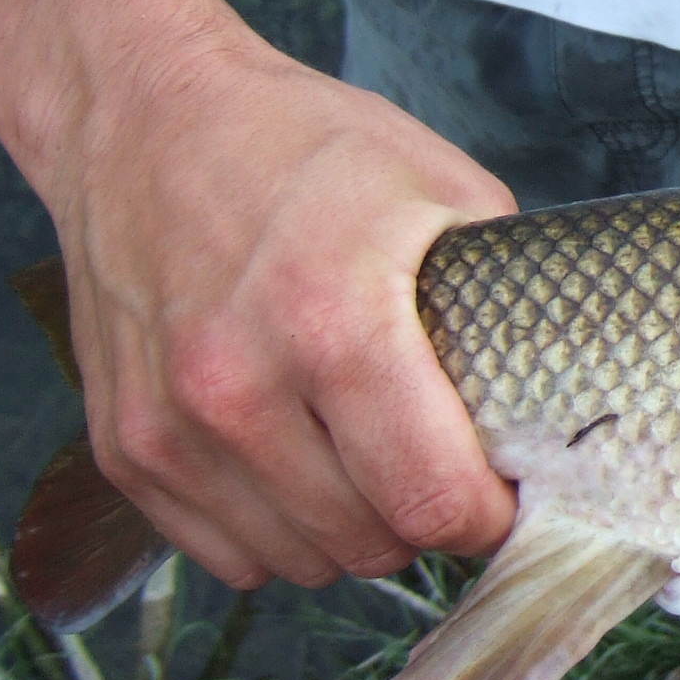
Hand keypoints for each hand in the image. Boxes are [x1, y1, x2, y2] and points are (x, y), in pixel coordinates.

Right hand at [46, 32, 518, 591]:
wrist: (139, 117)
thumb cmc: (301, 148)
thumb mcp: (439, 188)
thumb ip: (501, 305)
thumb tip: (555, 409)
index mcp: (332, 321)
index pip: (432, 499)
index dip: (488, 516)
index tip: (505, 491)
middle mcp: (237, 388)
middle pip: (372, 544)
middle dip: (423, 520)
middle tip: (435, 460)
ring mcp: (169, 428)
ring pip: (302, 561)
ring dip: (350, 530)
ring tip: (364, 455)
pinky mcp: (123, 451)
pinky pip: (230, 553)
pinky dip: (276, 530)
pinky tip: (296, 462)